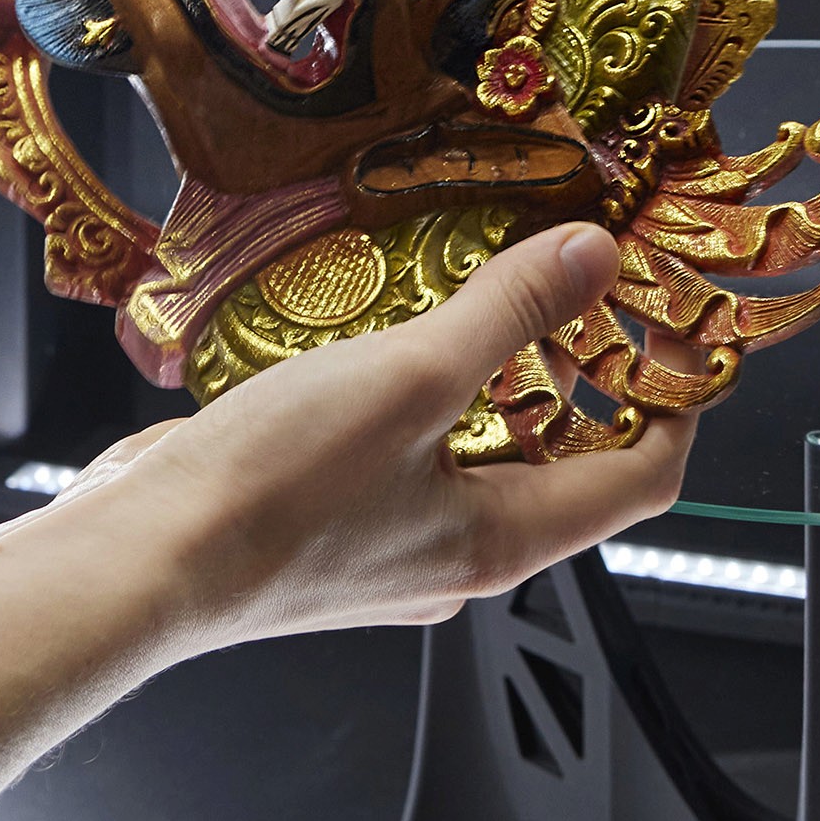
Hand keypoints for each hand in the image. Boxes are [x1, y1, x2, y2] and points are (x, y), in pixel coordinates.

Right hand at [70, 224, 697, 653]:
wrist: (142, 560)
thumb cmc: (272, 494)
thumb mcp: (411, 376)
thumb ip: (508, 312)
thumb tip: (591, 260)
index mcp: (502, 541)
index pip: (642, 481)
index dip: (676, 406)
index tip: (677, 337)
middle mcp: (456, 559)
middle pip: (560, 468)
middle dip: (574, 379)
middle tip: (575, 293)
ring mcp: (391, 550)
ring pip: (475, 459)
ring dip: (487, 382)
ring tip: (473, 299)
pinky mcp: (331, 530)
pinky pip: (404, 458)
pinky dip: (415, 400)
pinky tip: (378, 346)